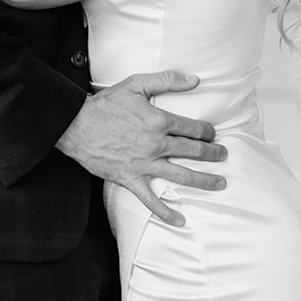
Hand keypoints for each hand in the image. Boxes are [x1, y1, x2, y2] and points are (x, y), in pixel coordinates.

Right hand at [56, 71, 227, 224]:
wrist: (76, 126)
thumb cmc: (106, 105)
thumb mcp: (136, 84)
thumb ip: (167, 80)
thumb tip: (194, 79)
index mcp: (158, 121)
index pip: (192, 128)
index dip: (207, 131)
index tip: (213, 134)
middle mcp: (155, 144)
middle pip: (193, 151)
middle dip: (213, 154)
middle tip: (223, 155)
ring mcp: (144, 164)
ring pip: (181, 176)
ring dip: (204, 180)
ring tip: (220, 183)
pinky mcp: (131, 179)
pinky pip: (151, 200)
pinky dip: (166, 212)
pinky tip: (180, 220)